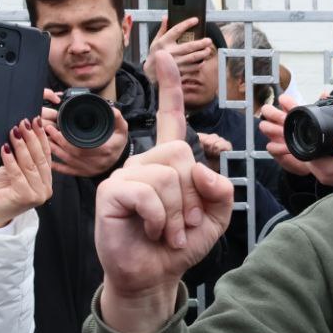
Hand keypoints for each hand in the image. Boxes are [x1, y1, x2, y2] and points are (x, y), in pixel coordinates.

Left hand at [0, 118, 52, 228]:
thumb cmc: (3, 191)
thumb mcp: (15, 170)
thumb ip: (22, 158)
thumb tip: (21, 132)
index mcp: (47, 181)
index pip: (46, 155)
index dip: (41, 138)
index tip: (36, 121)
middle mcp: (46, 189)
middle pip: (40, 158)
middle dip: (32, 138)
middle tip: (24, 122)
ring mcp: (37, 194)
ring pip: (30, 165)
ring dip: (21, 145)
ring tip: (14, 131)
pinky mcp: (25, 197)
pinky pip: (17, 174)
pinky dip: (10, 160)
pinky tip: (5, 148)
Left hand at [41, 100, 129, 177]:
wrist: (120, 159)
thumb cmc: (118, 143)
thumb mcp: (122, 130)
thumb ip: (118, 119)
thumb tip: (112, 110)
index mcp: (104, 150)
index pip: (81, 146)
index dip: (65, 139)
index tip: (55, 128)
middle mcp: (97, 162)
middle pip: (71, 153)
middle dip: (57, 142)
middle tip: (47, 131)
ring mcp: (90, 169)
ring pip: (68, 161)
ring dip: (54, 151)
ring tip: (45, 140)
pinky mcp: (85, 173)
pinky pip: (68, 171)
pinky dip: (57, 167)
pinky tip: (48, 161)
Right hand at [95, 52, 233, 332]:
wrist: (155, 276)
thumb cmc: (179, 245)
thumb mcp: (215, 217)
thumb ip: (221, 189)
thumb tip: (203, 168)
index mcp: (169, 163)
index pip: (170, 118)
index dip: (168, 87)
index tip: (163, 56)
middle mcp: (145, 162)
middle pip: (183, 154)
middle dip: (194, 196)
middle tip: (184, 223)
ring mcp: (126, 174)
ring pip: (169, 175)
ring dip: (179, 213)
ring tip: (168, 232)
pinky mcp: (112, 192)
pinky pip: (149, 193)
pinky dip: (161, 219)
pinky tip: (153, 231)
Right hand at [142, 16, 214, 85]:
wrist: (151, 72)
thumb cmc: (154, 55)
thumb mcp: (155, 41)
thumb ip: (162, 29)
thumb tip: (166, 17)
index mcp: (164, 42)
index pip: (177, 30)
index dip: (187, 24)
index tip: (196, 20)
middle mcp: (170, 52)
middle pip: (188, 46)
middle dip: (200, 43)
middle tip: (209, 40)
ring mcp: (175, 62)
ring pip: (192, 58)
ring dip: (202, 54)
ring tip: (208, 50)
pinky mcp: (179, 71)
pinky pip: (192, 68)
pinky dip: (199, 65)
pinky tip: (203, 60)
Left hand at [258, 96, 332, 186]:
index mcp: (326, 169)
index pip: (301, 151)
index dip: (289, 136)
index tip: (279, 121)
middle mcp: (320, 172)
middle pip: (297, 151)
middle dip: (282, 135)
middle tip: (266, 120)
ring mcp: (321, 173)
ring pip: (300, 154)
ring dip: (288, 141)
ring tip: (273, 126)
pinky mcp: (325, 172)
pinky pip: (307, 158)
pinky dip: (300, 147)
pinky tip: (297, 139)